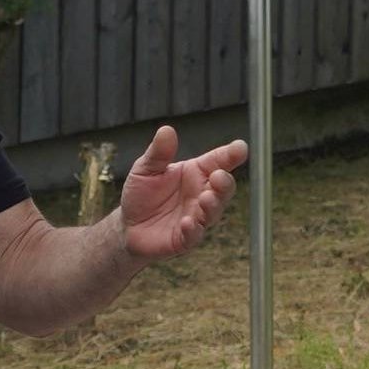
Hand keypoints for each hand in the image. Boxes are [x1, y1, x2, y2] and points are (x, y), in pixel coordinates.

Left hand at [119, 126, 248, 261]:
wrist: (128, 225)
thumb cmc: (142, 193)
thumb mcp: (146, 168)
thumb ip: (158, 153)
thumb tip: (166, 130)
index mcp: (196, 173)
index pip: (218, 161)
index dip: (231, 155)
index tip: (241, 148)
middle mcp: (201, 194)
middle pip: (223, 189)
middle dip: (225, 183)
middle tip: (219, 176)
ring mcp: (196, 217)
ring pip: (213, 212)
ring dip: (212, 205)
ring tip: (206, 198)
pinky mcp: (185, 238)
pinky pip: (193, 235)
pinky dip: (192, 229)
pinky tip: (187, 223)